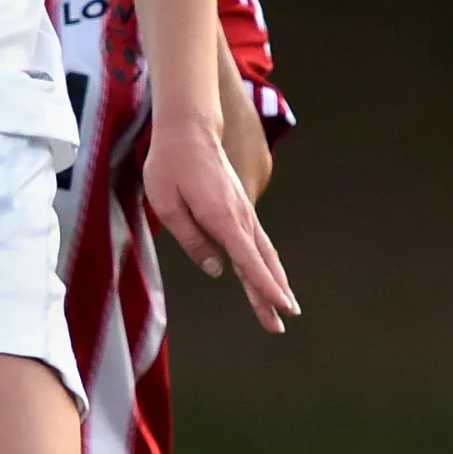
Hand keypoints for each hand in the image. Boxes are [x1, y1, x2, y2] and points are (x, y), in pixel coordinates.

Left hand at [143, 116, 299, 331]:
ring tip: (284, 306)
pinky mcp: (239, 207)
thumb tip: (216, 269)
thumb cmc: (170, 165)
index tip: (282, 308)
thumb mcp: (168, 205)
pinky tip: (269, 275)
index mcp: (222, 218)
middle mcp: (240, 217)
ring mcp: (243, 211)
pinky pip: (257, 240)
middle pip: (261, 263)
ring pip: (264, 253)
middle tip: (280, 324)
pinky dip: (266, 262)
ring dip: (274, 281)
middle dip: (272, 295)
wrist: (188, 129)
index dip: (265, 288)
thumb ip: (192, 239)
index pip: (248, 261)